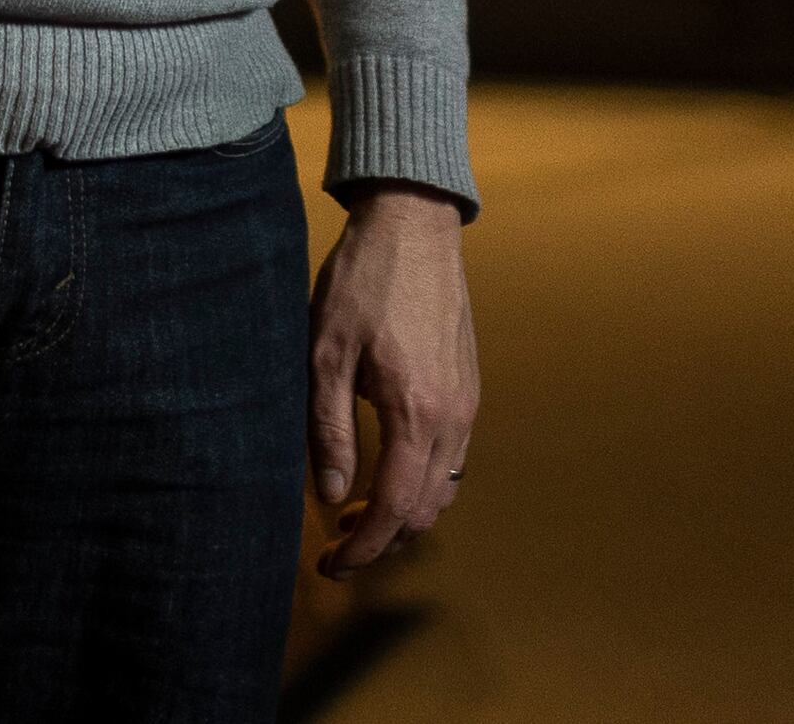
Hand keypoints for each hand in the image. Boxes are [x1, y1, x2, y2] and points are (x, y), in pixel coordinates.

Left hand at [309, 185, 478, 577]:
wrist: (414, 227)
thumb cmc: (361, 283)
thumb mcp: (324, 352)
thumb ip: (328, 428)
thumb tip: (331, 497)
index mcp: (416, 413)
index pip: (394, 509)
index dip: (363, 550)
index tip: (330, 566)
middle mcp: (453, 419)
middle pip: (424, 513)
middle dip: (382, 541)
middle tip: (334, 546)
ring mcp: (468, 405)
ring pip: (442, 491)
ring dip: (402, 514)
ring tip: (353, 512)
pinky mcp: (469, 390)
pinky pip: (452, 461)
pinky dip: (421, 484)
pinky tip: (384, 470)